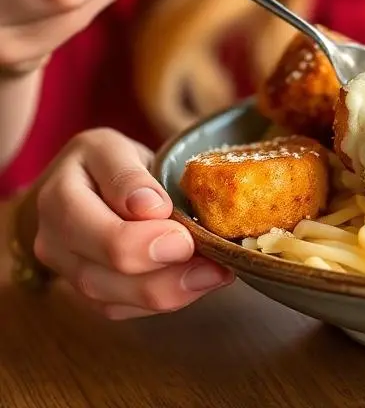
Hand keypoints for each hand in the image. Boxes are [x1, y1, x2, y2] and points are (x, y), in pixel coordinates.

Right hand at [33, 128, 232, 318]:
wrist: (90, 180)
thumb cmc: (108, 161)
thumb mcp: (115, 149)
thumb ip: (128, 176)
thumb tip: (151, 209)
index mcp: (61, 199)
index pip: (101, 233)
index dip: (147, 242)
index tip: (187, 237)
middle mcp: (55, 243)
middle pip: (102, 278)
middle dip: (164, 277)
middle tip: (214, 265)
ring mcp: (68, 273)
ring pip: (113, 302)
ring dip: (170, 294)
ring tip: (215, 276)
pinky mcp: (88, 291)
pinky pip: (122, 310)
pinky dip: (162, 301)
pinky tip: (198, 283)